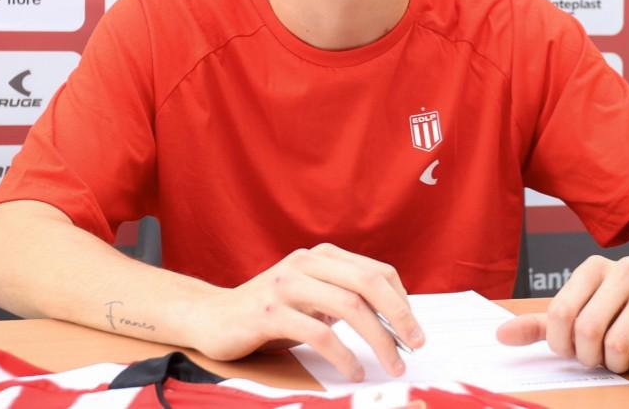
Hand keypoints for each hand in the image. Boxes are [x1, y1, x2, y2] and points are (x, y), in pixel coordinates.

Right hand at [193, 243, 423, 380]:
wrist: (213, 316)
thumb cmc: (270, 310)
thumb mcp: (311, 296)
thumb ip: (343, 296)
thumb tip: (392, 316)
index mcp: (321, 256)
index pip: (376, 271)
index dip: (401, 300)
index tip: (413, 328)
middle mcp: (306, 263)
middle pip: (367, 283)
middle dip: (399, 315)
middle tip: (415, 344)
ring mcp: (287, 285)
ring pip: (348, 306)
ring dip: (378, 340)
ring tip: (391, 363)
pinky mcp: (270, 311)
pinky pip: (319, 332)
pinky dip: (344, 355)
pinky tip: (353, 370)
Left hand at [496, 255, 628, 372]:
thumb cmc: (621, 311)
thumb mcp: (579, 313)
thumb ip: (540, 325)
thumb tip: (500, 335)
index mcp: (593, 267)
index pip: (560, 313)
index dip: (561, 343)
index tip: (570, 350)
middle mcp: (625, 270)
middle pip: (587, 330)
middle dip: (588, 356)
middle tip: (597, 357)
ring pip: (618, 343)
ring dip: (615, 363)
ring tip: (621, 356)